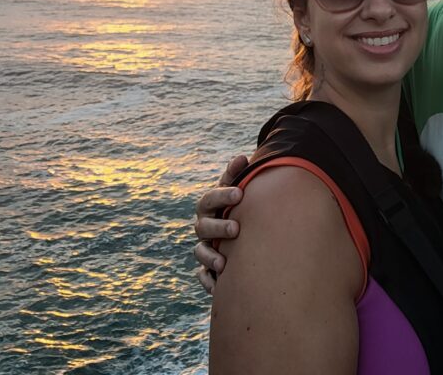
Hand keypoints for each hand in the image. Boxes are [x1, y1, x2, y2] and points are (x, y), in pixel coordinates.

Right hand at [193, 154, 248, 293]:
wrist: (240, 232)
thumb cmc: (239, 206)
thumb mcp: (237, 189)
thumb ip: (237, 175)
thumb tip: (242, 156)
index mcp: (209, 206)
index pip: (209, 199)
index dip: (222, 196)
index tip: (240, 194)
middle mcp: (203, 226)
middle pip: (203, 227)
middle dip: (219, 227)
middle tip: (236, 229)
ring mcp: (204, 247)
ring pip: (200, 252)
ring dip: (210, 257)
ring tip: (224, 263)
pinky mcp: (208, 268)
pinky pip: (202, 276)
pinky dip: (208, 282)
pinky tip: (218, 286)